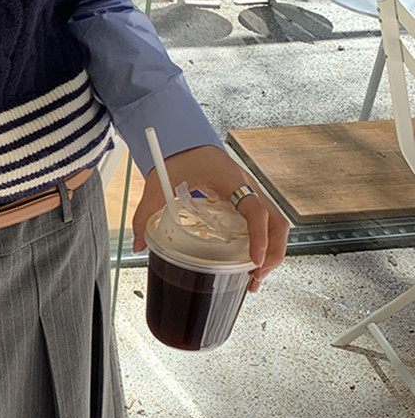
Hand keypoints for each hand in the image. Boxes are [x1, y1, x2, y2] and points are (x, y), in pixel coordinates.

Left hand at [131, 145, 288, 292]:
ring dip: (273, 250)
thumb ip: (146, 213)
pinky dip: (265, 242)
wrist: (187, 141)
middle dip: (274, 253)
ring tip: (255, 275)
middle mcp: (248, 186)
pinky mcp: (247, 199)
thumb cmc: (179, 158)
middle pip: (278, 221)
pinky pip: (266, 222)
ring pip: (277, 223)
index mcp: (231, 180)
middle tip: (256, 276)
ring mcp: (251, 192)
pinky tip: (250, 259)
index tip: (255, 260)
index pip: (256, 209)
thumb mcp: (158, 184)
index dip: (259, 236)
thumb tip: (139, 244)